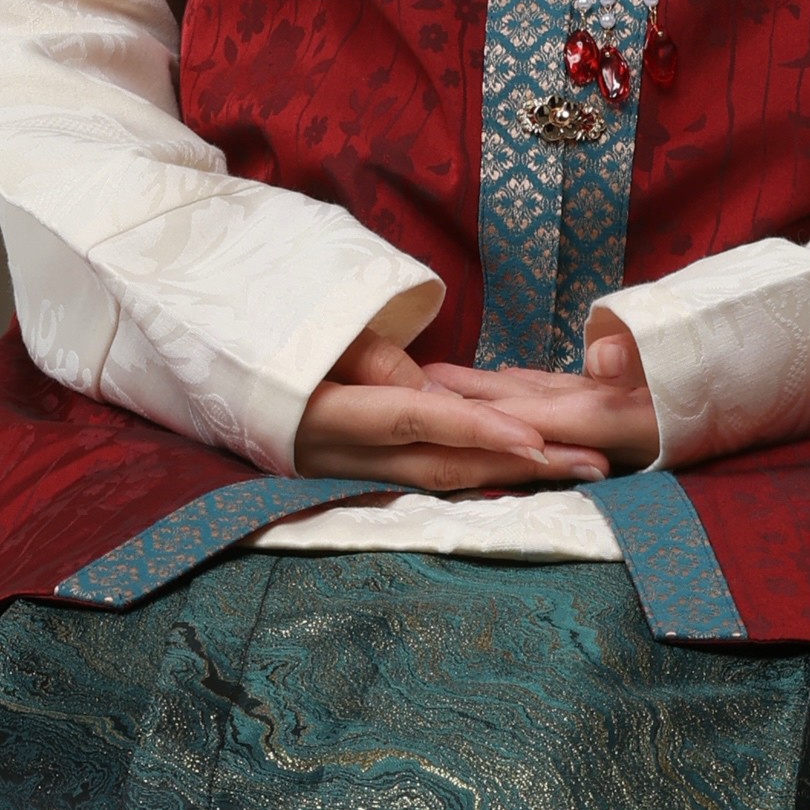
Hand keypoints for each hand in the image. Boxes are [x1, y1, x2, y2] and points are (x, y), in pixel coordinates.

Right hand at [292, 313, 664, 492]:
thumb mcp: (320, 332)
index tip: (539, 437)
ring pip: (439, 479)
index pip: (416, 421)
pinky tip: (523, 474)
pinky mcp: (356, 474)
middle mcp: (337, 456)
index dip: (478, 429)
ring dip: (509, 476)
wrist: (217, 363)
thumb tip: (436, 396)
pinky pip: (422, 477)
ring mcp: (345, 473)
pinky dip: (475, 475)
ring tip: (577, 470)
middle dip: (519, 467)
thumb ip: (378, 363)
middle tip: (591, 463)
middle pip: (442, 465)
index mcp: (324, 413)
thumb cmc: (271, 330)